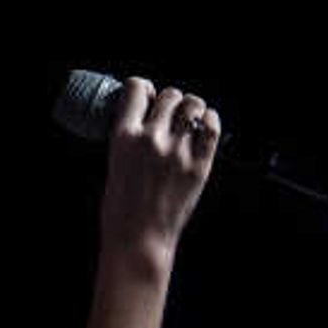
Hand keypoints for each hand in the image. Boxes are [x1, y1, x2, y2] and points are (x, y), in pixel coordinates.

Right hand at [99, 75, 218, 262]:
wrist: (139, 239)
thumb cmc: (122, 209)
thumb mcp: (114, 164)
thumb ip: (130, 138)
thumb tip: (143, 119)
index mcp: (124, 137)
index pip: (137, 88)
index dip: (144, 89)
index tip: (147, 96)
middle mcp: (152, 138)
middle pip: (170, 94)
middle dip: (170, 101)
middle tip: (170, 115)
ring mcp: (178, 150)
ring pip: (194, 104)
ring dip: (192, 109)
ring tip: (189, 120)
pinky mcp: (200, 163)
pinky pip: (212, 126)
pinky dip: (210, 121)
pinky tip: (204, 127)